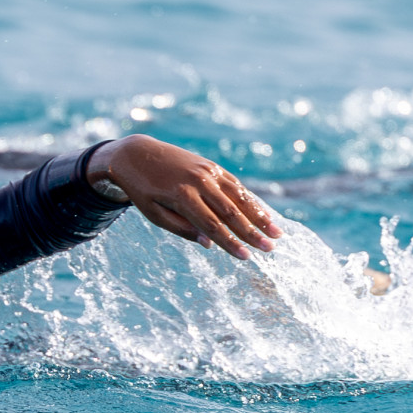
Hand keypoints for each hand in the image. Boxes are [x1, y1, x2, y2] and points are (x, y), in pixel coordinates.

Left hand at [86, 135, 281, 259]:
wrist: (136, 154)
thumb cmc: (143, 190)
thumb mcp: (153, 213)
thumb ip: (182, 228)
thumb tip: (209, 244)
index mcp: (181, 196)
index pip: (211, 225)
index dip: (230, 243)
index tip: (246, 258)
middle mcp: (198, 181)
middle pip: (231, 212)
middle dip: (252, 232)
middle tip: (270, 249)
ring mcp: (207, 171)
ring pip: (239, 196)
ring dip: (260, 216)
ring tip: (277, 233)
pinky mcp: (211, 166)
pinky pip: (235, 185)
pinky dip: (250, 200)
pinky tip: (263, 214)